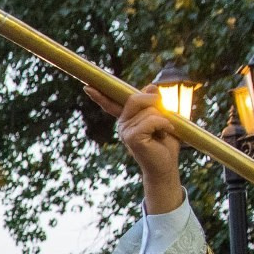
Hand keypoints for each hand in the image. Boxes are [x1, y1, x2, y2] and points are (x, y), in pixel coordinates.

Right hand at [88, 84, 184, 209]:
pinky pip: (151, 120)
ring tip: (164, 132)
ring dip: (163, 119)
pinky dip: (164, 124)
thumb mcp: (162, 117)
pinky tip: (166, 133)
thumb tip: (150, 86)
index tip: (87, 87)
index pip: (111, 104)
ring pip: (148, 110)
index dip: (100, 95)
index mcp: (127, 119)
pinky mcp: (132, 137)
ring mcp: (125, 131)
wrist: (165, 166)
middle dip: (153, 102)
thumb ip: (154, 103)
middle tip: (166, 114)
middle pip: (135, 99)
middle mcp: (122, 124)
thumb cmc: (165, 143)